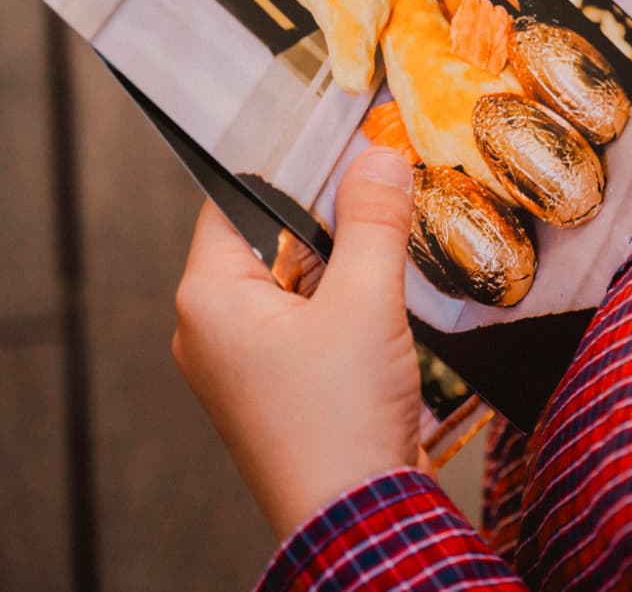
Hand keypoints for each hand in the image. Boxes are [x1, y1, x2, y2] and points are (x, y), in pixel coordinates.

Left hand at [172, 148, 422, 540]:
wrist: (358, 517)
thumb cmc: (339, 417)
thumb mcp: (365, 302)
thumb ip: (372, 221)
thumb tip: (380, 157)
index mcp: (209, 298)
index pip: (239, 200)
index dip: (293, 166)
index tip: (346, 139)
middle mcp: (215, 327)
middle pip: (274, 238)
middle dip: (331, 214)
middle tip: (385, 182)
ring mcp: (247, 361)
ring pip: (298, 279)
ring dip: (346, 259)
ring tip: (396, 233)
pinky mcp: (282, 385)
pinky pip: (312, 318)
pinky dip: (349, 299)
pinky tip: (391, 291)